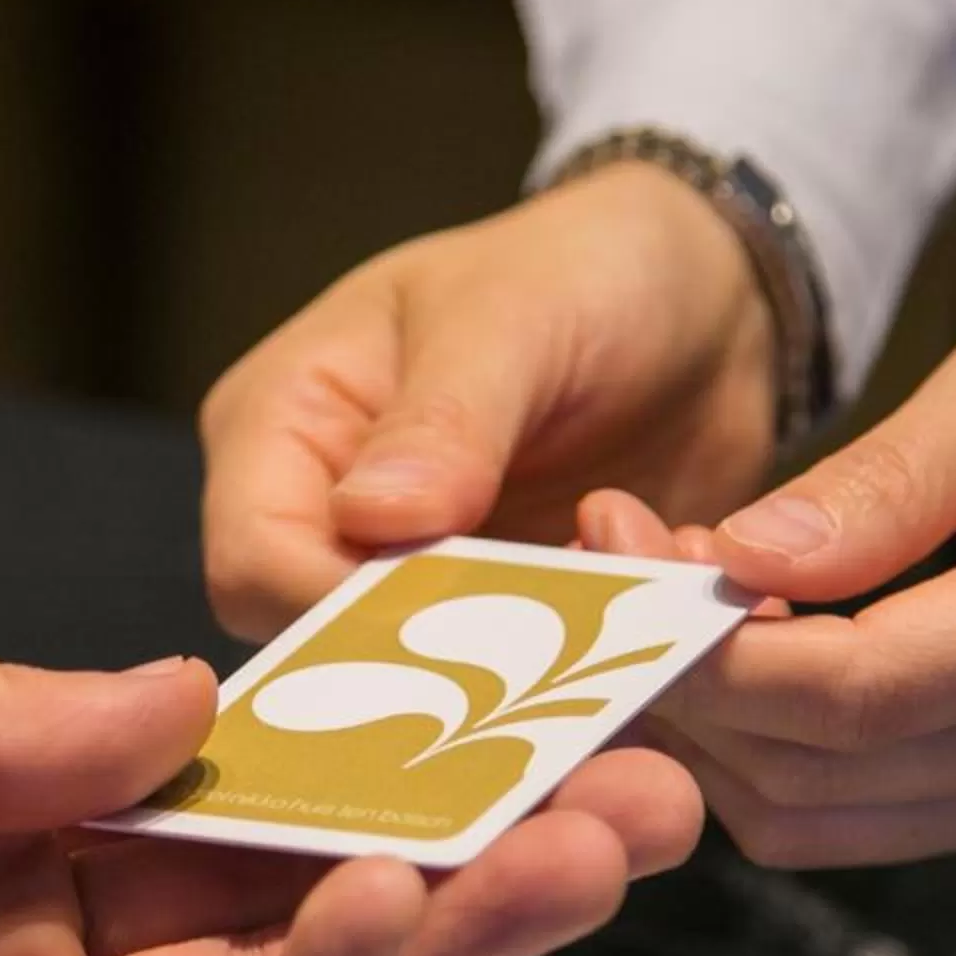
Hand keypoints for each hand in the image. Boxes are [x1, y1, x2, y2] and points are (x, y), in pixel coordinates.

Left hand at [0, 572, 699, 955]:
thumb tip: (192, 699)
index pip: (222, 774)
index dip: (373, 739)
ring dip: (436, 933)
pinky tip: (387, 930)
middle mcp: (8, 925)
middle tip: (642, 782)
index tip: (514, 678)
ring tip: (591, 845)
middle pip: (285, 896)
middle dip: (467, 844)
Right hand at [200, 162, 776, 638]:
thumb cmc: (580, 268)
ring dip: (517, 683)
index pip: (255, 563)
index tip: (455, 628)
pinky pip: (509, 687)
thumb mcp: (511, 316)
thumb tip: (372, 516)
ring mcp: (411, 577)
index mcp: (282, 425)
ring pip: (419, 686)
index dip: (337, 615)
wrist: (700, 294)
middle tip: (547, 667)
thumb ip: (444, 419)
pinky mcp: (495, 619)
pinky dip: (574, 680)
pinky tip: (647, 643)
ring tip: (618, 643)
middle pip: (323, 648)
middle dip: (431, 669)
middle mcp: (325, 516)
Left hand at [582, 229, 955, 866]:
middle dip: (692, 690)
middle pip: (832, 777)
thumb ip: (881, 484)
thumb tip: (731, 570)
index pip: (866, 696)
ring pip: (833, 821)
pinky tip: (746, 638)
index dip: (715, 657)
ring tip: (667, 592)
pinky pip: (874, 810)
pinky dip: (782, 745)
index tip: (618, 559)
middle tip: (615, 557)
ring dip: (721, 730)